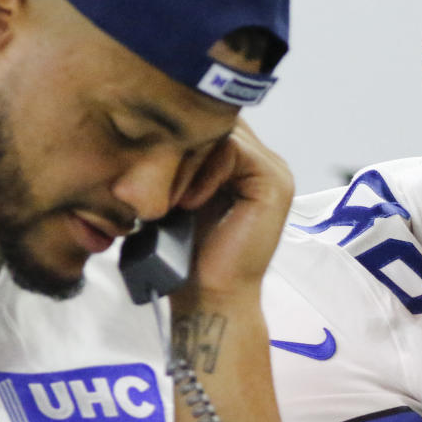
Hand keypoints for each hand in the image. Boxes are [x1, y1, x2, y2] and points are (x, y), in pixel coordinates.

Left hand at [170, 118, 292, 304]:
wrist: (208, 296)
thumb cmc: (185, 255)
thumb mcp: (178, 196)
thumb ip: (181, 161)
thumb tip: (153, 127)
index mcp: (246, 167)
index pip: (212, 126)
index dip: (179, 139)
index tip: (147, 168)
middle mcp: (266, 165)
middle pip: (219, 124)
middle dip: (182, 146)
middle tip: (154, 179)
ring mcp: (274, 173)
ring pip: (223, 133)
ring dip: (188, 160)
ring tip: (171, 197)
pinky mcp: (273, 183)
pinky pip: (233, 150)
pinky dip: (204, 171)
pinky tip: (189, 202)